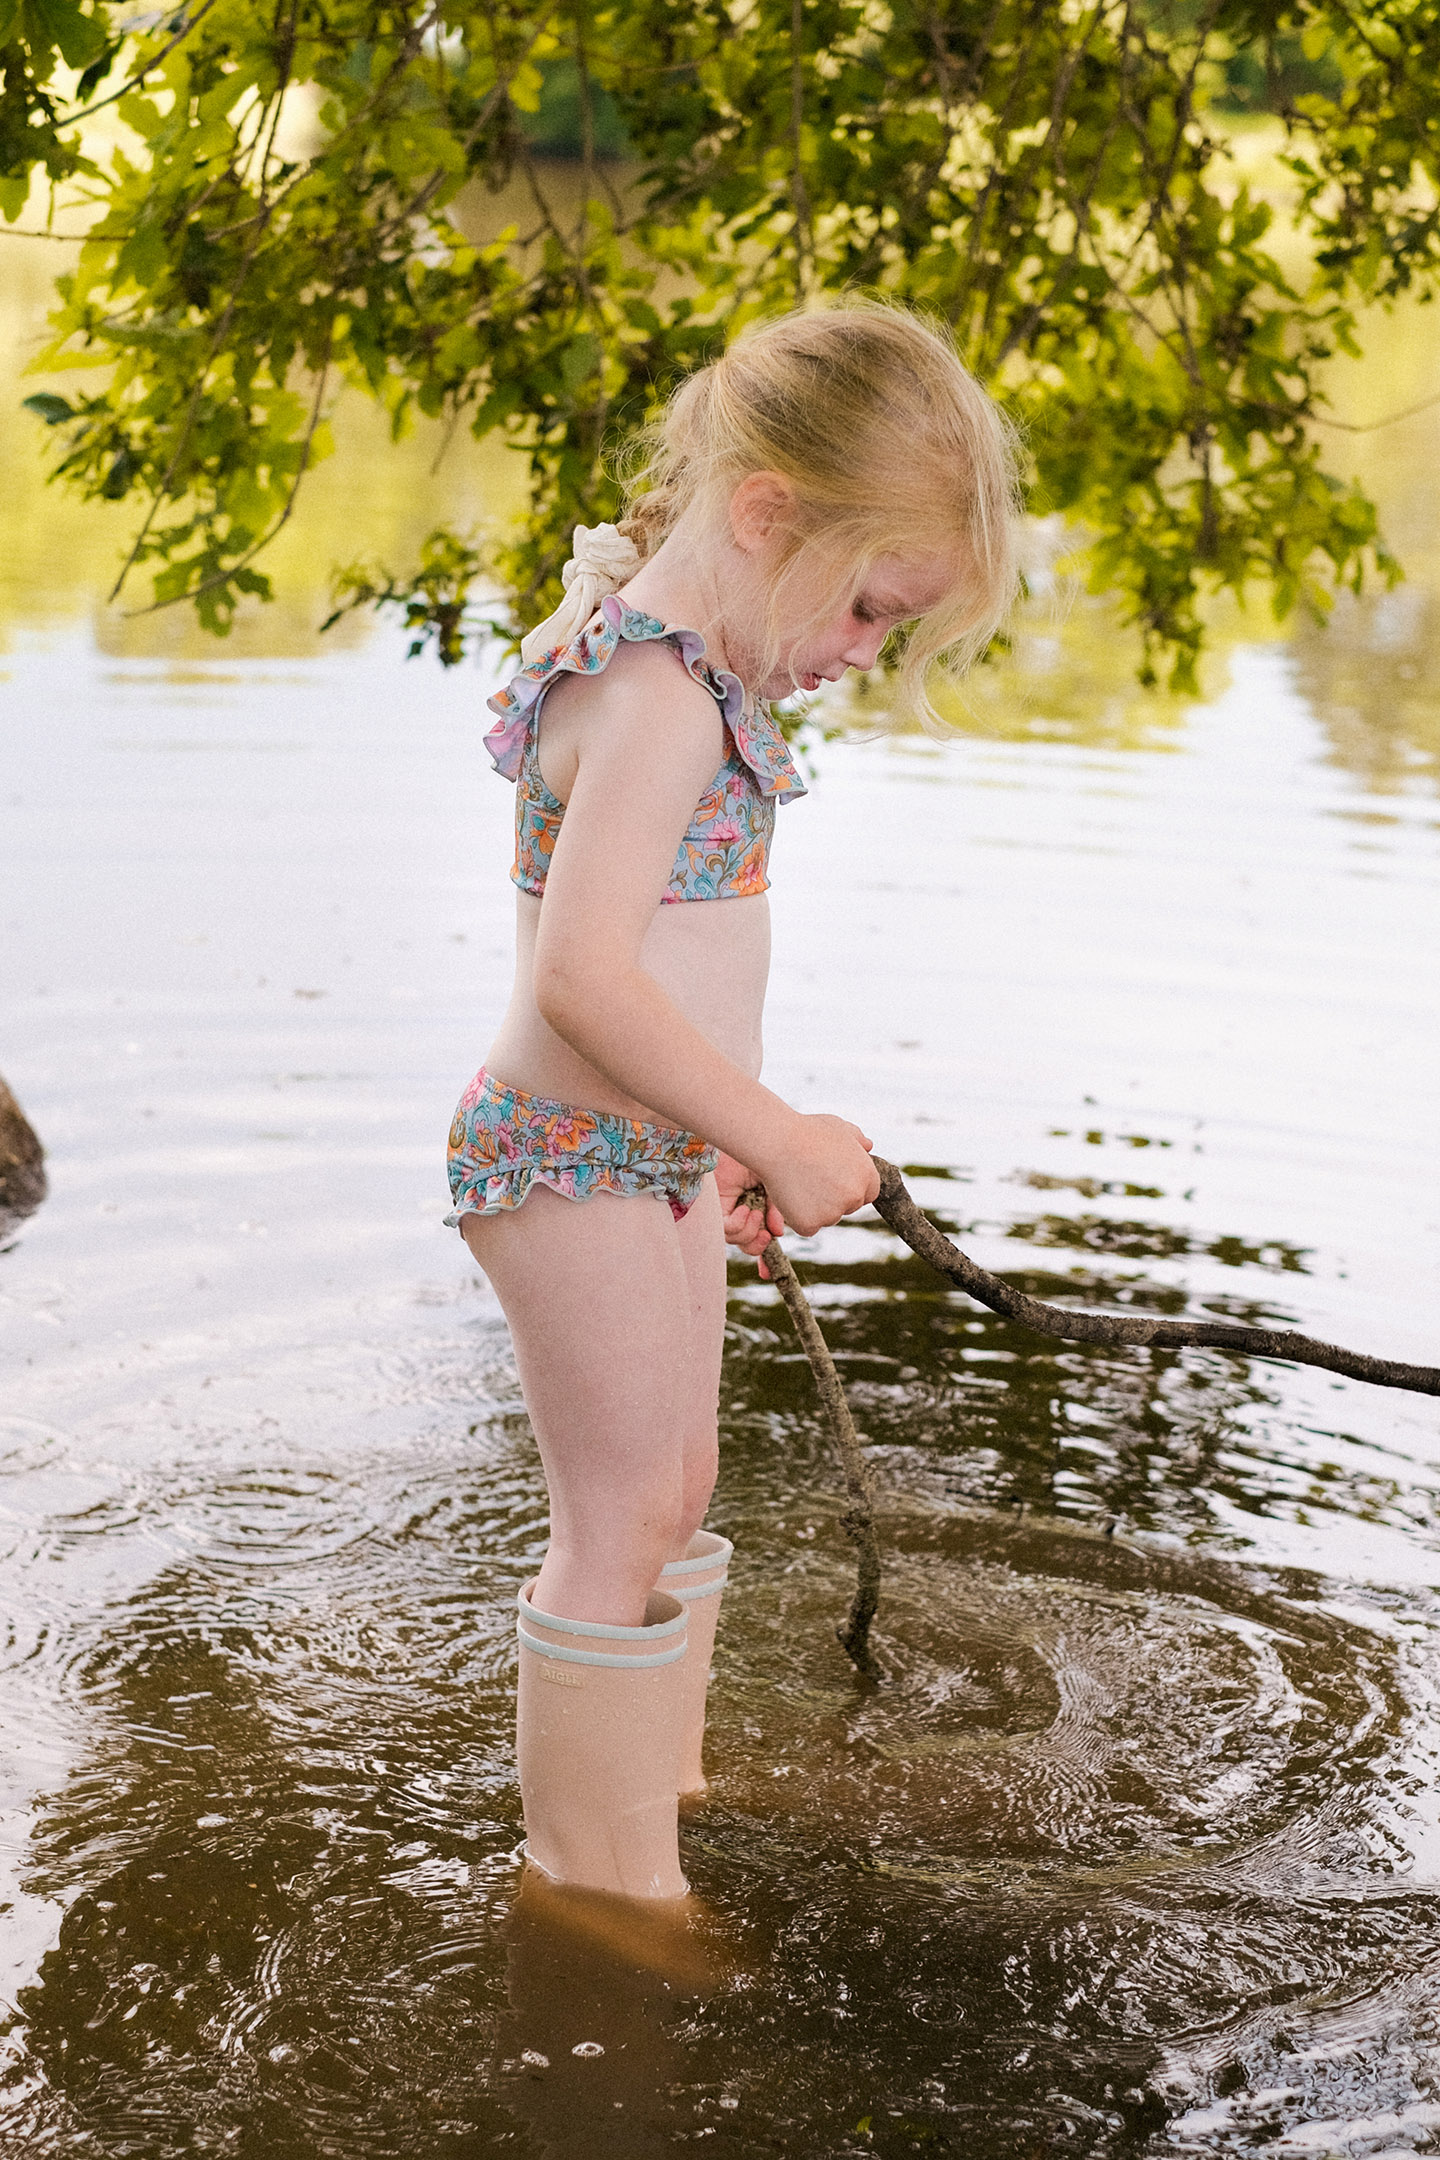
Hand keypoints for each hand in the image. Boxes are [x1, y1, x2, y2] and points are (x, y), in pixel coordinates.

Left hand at [716, 1152, 784, 1273]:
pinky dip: (740, 1225)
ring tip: (755, 1213)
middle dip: (759, 1246)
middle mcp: (743, 1209)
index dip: (765, 1259)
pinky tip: (745, 1210)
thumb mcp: (777, 1183)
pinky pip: (729, 1231)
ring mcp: (728, 1210)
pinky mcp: (716, 1209)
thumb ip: (778, 1208)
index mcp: (760, 1203)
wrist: (744, 1134)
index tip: (768, 1275)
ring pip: (740, 1240)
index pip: (763, 1236)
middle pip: (750, 1244)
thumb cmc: (762, 1152)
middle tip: (767, 1235)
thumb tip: (777, 1233)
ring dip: (752, 1231)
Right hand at [757, 1114, 878, 1238]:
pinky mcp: (810, 1224)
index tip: (832, 1178)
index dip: (849, 1186)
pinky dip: (798, 1216)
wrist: (777, 1142)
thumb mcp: (837, 1127)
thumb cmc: (804, 1130)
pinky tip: (790, 1194)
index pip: (868, 1193)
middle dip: (834, 1199)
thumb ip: (857, 1139)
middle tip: (811, 1178)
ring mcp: (832, 1213)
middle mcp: (854, 1196)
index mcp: (867, 1175)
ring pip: (827, 1218)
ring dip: (815, 1208)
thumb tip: (868, 1146)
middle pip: (848, 1208)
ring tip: (798, 1181)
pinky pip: (807, 1227)